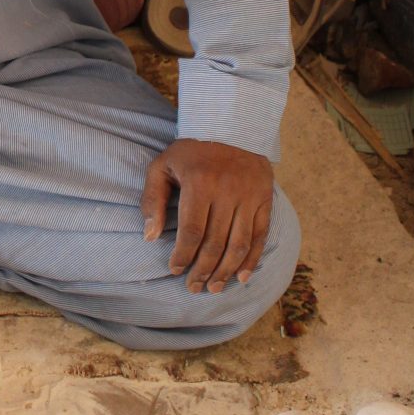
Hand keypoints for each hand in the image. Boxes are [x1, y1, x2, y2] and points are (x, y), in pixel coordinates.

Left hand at [140, 139, 273, 293]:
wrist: (232, 126)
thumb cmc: (191, 151)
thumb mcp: (162, 165)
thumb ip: (152, 199)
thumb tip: (149, 236)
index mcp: (199, 182)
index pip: (192, 230)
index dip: (183, 255)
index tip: (175, 270)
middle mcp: (227, 191)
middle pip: (215, 242)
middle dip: (203, 270)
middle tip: (193, 288)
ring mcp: (249, 196)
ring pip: (238, 244)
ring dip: (226, 271)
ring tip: (214, 288)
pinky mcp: (265, 199)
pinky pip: (259, 236)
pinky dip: (251, 259)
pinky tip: (240, 276)